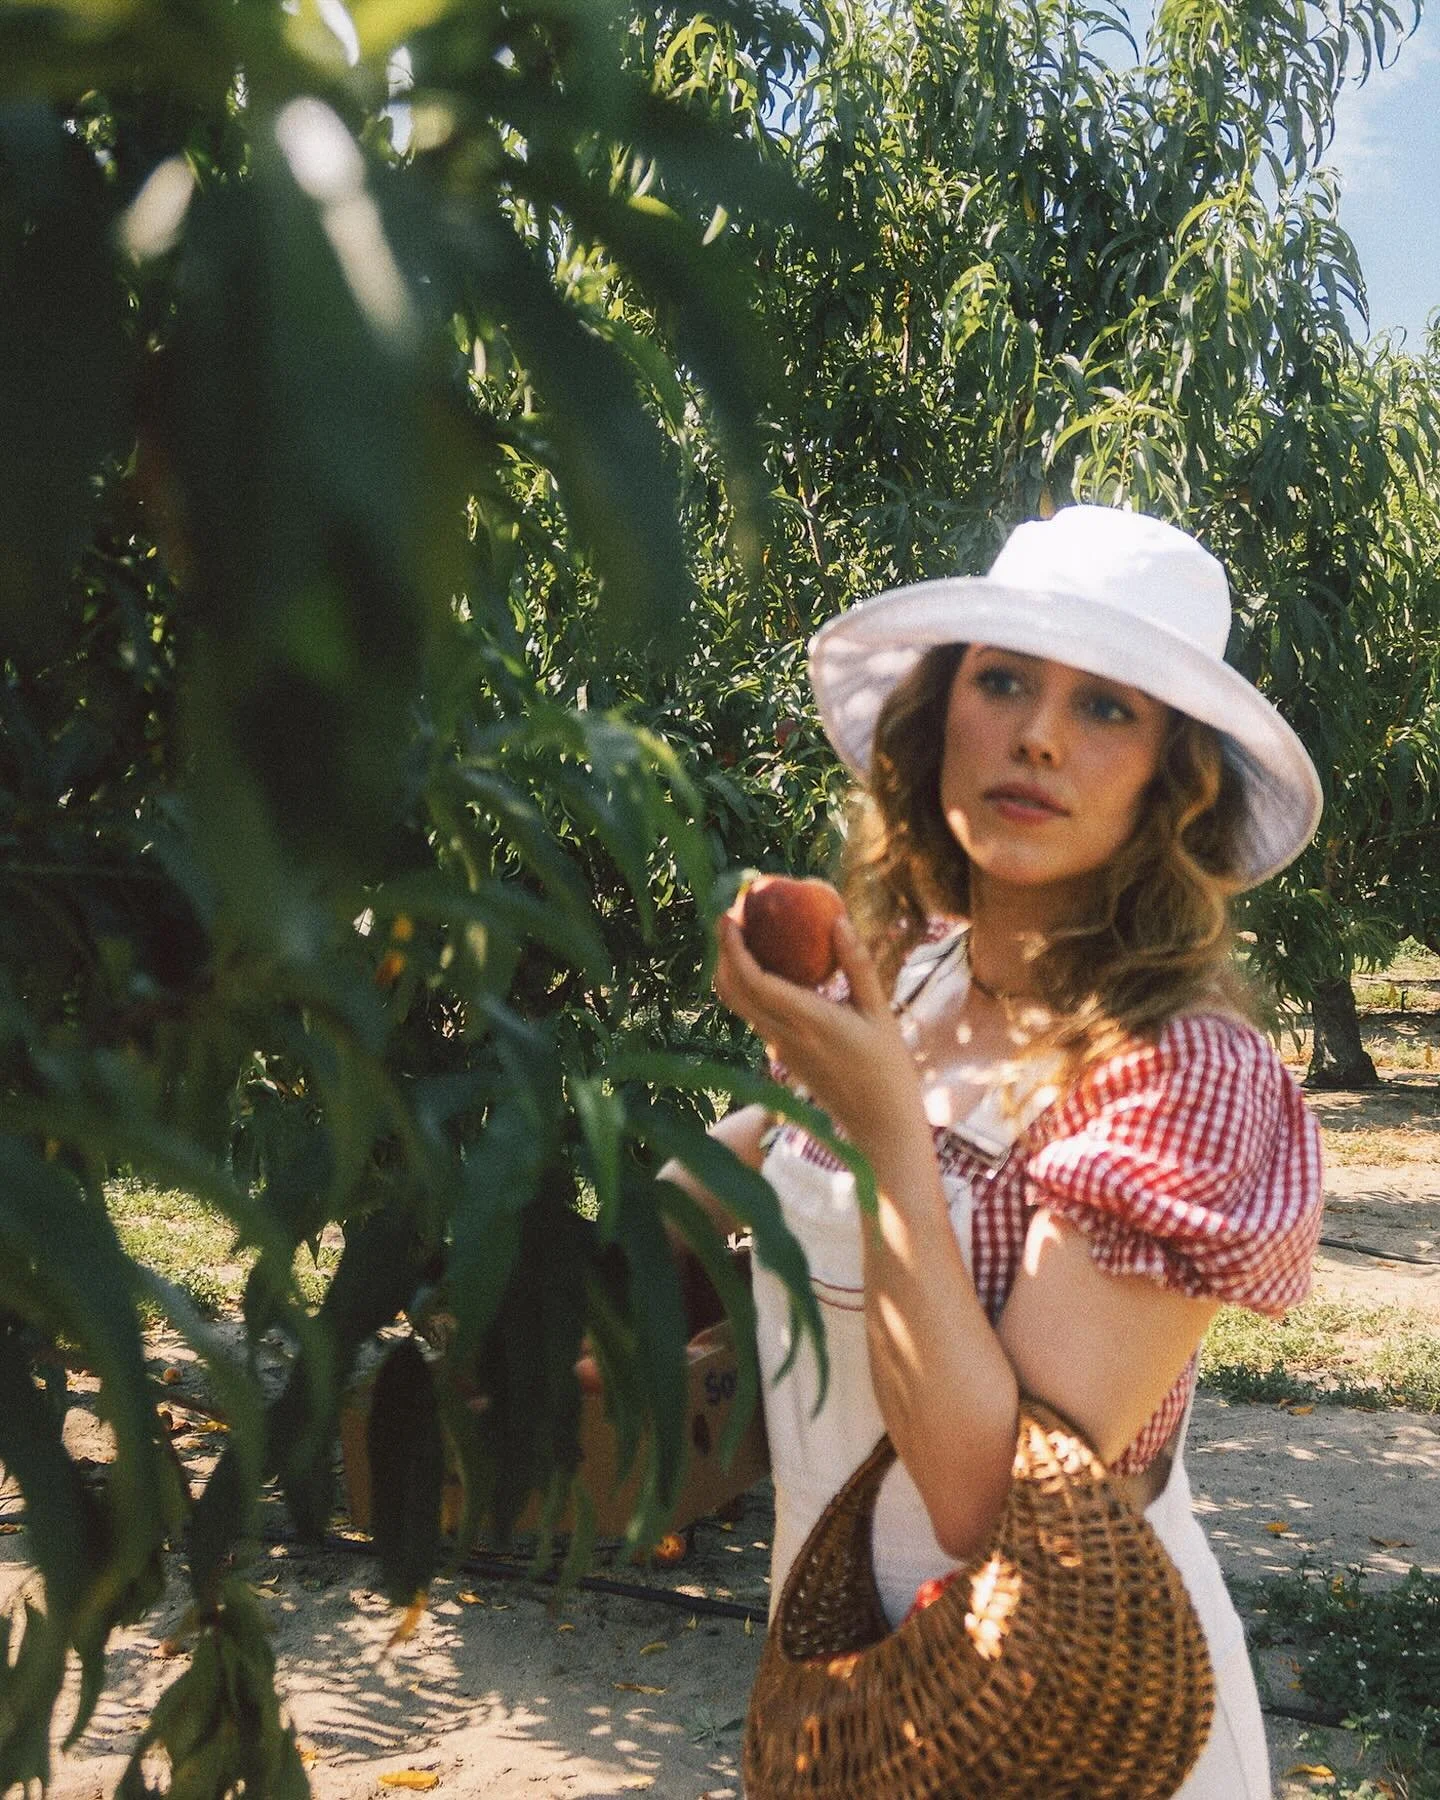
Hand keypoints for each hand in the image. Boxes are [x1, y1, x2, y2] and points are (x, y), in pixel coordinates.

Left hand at [712, 906, 929, 1169]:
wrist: (878, 1124)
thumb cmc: (888, 1067)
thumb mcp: (880, 1012)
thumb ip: (857, 966)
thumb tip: (838, 920)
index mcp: (809, 1021)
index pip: (755, 981)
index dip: (734, 948)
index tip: (729, 916)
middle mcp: (785, 1035)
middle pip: (733, 991)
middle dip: (722, 952)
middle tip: (728, 916)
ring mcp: (778, 1048)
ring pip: (738, 1005)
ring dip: (729, 970)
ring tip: (740, 936)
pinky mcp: (781, 1054)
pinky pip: (753, 1015)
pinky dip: (745, 987)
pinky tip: (764, 966)